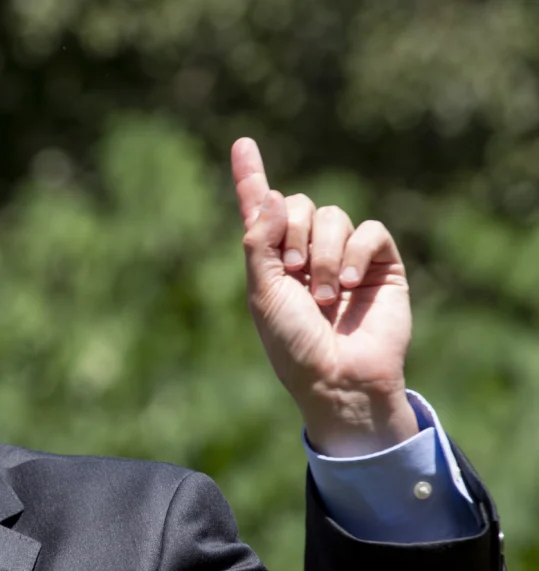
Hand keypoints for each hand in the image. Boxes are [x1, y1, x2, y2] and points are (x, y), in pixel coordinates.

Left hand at [230, 138, 417, 456]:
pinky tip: (346, 285)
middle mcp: (306, 250)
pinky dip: (353, 253)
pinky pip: (368, 232)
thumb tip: (275, 192)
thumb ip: (259, 241)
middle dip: (291, 232)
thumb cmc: (293, 343)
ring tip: (323, 295)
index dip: (250, 175)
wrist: (338, 377)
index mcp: (271, 258)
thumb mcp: (262, 292)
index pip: (260, 208)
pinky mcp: (379, 263)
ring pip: (332, 215)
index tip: (241, 143)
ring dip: (322, 253)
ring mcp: (344, 254)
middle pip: (297, 204)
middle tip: (293, 272)